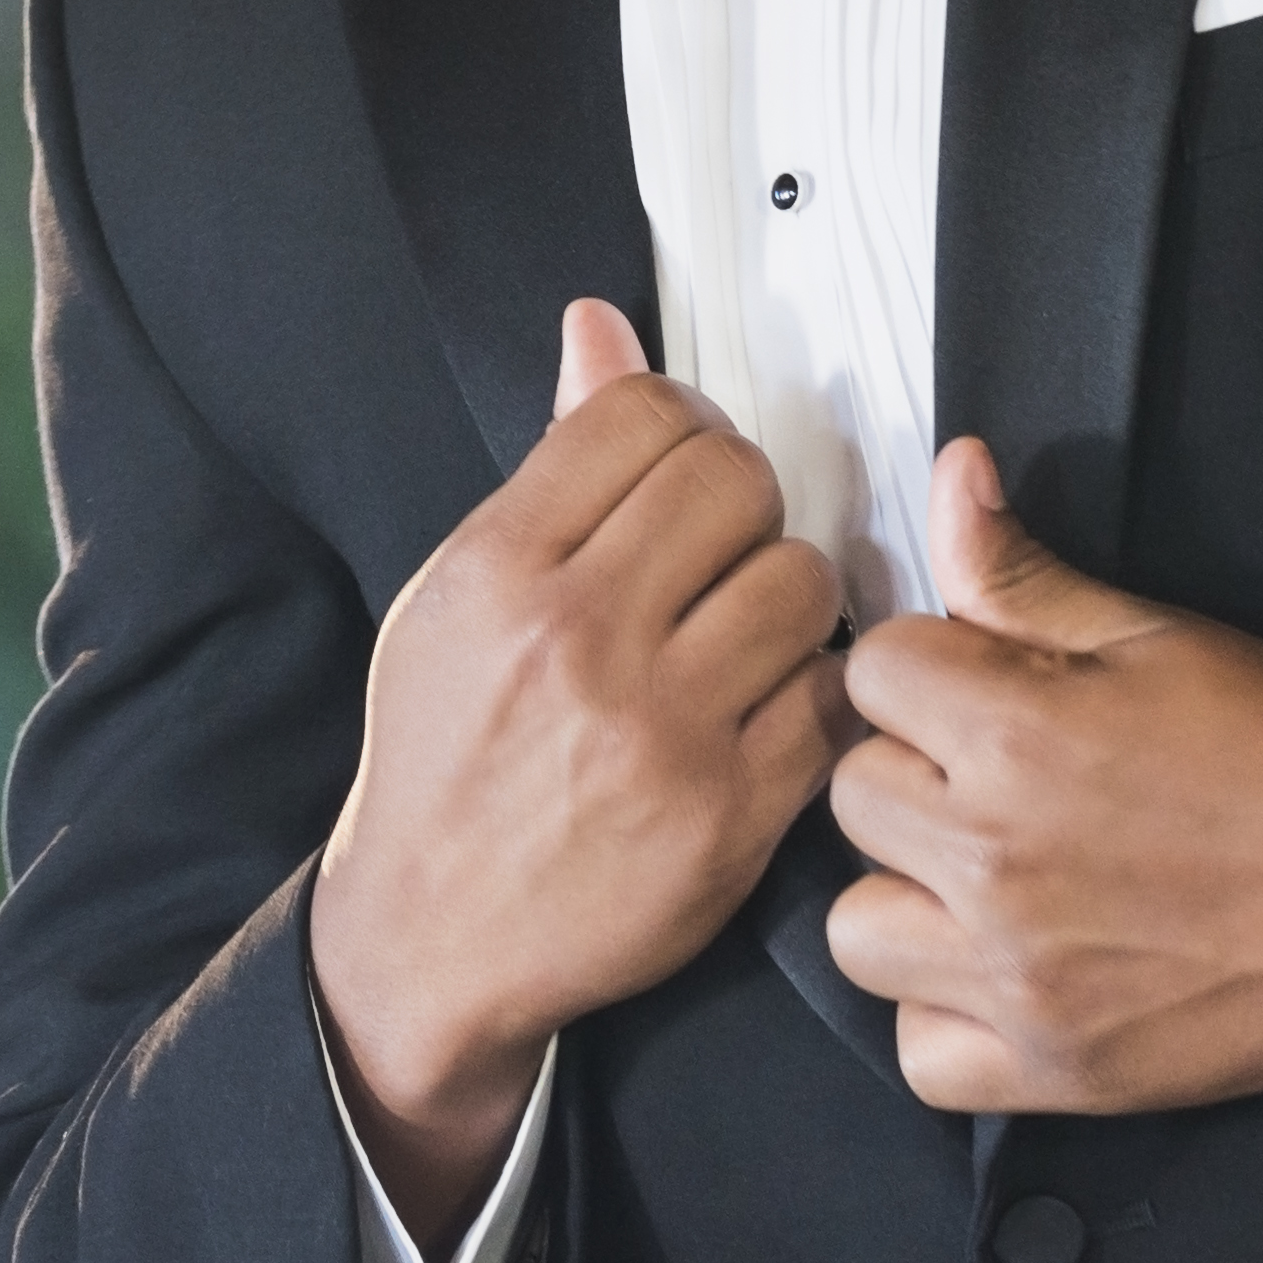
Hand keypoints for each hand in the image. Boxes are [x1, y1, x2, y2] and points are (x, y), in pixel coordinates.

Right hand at [310, 299, 849, 1236]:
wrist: (437, 934)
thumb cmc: (443, 757)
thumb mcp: (456, 594)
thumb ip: (548, 465)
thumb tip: (602, 329)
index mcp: (501, 568)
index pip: (641, 414)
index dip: (679, 425)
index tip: (678, 466)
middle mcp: (579, 637)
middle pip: (734, 481)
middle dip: (741, 500)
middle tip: (719, 546)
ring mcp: (661, 728)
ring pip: (797, 580)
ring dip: (784, 593)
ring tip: (744, 627)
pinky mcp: (730, 814)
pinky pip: (825, 698)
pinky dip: (810, 692)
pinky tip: (765, 702)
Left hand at [824, 437, 1262, 1116]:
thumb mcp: (1153, 635)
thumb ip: (1021, 572)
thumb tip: (949, 473)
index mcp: (1015, 738)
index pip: (873, 674)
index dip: (930, 673)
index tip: (989, 694)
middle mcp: (998, 864)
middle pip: (855, 796)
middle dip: (918, 776)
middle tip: (1007, 784)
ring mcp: (1022, 981)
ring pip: (859, 929)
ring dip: (912, 900)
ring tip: (994, 880)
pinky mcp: (1058, 1074)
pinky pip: (919, 1055)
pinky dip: (948, 1019)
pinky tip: (1008, 972)